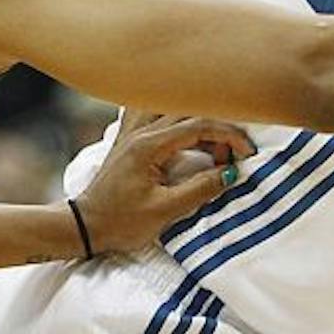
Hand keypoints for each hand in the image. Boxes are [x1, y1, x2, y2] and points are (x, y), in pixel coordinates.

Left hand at [72, 111, 257, 255]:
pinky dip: (173, 114)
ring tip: (213, 149)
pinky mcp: (128, 138)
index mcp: (149, 145)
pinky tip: (182, 126)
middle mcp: (139, 130)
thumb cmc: (121, 222)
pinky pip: (153, 111)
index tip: (248, 154)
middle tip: (232, 158)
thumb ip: (200, 189)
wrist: (86, 225)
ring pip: (174, 108)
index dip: (230, 136)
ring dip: (199, 121)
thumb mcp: (165, 211)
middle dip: (219, 130)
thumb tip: (232, 173)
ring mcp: (132, 131)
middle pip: (190, 111)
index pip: (199, 124)